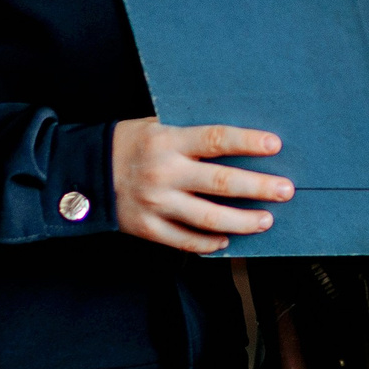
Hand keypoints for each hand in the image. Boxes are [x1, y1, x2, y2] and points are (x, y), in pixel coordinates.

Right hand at [111, 119, 290, 254]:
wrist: (83, 172)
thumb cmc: (129, 143)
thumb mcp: (157, 125)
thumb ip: (191, 135)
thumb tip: (236, 141)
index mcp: (168, 140)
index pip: (216, 140)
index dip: (247, 143)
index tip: (275, 145)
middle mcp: (164, 173)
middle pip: (220, 182)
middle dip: (258, 187)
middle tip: (285, 190)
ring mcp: (155, 204)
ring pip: (208, 217)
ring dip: (242, 220)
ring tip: (266, 220)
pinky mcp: (147, 228)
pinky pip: (184, 241)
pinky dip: (208, 242)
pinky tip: (226, 239)